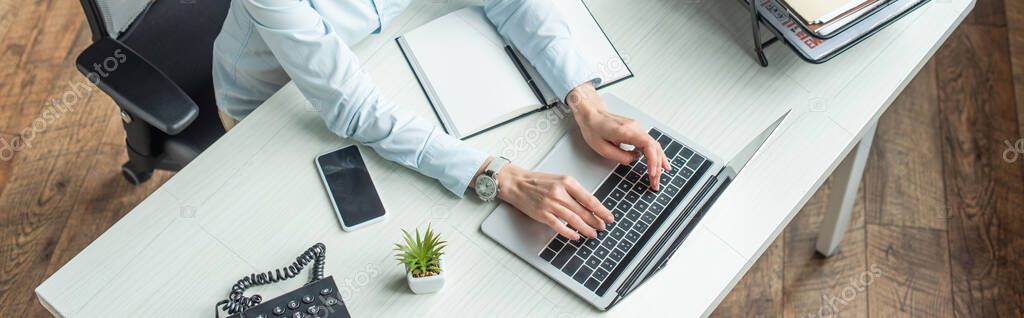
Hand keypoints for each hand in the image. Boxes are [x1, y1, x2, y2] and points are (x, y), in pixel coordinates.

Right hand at [496, 164, 613, 239]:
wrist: (516, 183)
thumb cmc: (538, 182)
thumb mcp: (559, 180)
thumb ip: (574, 191)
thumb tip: (590, 206)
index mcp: (567, 182)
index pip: (589, 199)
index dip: (601, 210)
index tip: (609, 217)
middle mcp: (560, 193)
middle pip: (583, 211)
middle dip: (596, 221)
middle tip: (603, 227)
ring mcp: (551, 204)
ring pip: (574, 220)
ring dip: (586, 229)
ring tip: (593, 234)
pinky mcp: (542, 214)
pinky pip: (559, 226)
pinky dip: (569, 233)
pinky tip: (576, 236)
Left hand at [567, 83, 670, 190]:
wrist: (591, 115)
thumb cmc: (593, 128)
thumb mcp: (602, 148)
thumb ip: (620, 156)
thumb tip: (634, 159)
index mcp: (627, 131)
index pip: (648, 145)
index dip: (653, 161)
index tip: (652, 173)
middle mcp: (635, 127)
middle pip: (654, 147)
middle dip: (657, 166)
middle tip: (655, 181)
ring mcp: (637, 128)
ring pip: (654, 145)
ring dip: (658, 161)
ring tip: (660, 175)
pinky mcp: (635, 130)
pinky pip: (649, 143)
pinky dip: (654, 154)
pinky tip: (658, 162)